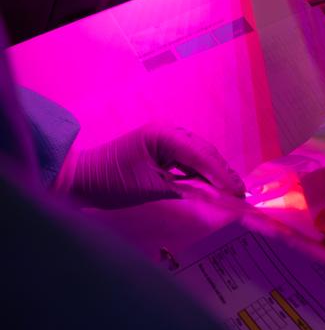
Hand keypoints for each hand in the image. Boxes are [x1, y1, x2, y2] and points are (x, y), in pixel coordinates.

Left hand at [61, 124, 244, 208]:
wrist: (78, 180)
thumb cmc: (110, 183)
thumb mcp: (150, 189)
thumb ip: (186, 190)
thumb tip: (217, 199)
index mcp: (164, 134)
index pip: (202, 155)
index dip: (223, 176)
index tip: (239, 194)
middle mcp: (168, 130)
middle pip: (204, 152)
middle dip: (223, 173)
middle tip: (241, 194)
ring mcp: (164, 137)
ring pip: (198, 155)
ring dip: (213, 173)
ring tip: (231, 191)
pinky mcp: (161, 148)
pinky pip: (187, 159)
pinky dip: (199, 172)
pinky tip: (211, 185)